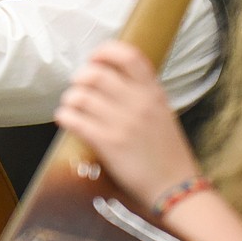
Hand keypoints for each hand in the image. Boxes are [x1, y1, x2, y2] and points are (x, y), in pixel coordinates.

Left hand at [54, 40, 200, 209]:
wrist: (177, 188)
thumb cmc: (168, 153)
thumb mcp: (162, 113)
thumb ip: (142, 94)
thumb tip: (110, 79)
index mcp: (153, 93)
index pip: (128, 56)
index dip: (105, 52)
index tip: (94, 58)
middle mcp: (139, 103)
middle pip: (96, 74)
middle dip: (80, 77)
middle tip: (78, 86)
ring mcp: (123, 123)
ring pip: (81, 96)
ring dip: (70, 98)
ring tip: (70, 105)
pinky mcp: (109, 144)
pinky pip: (75, 120)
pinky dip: (64, 116)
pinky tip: (65, 119)